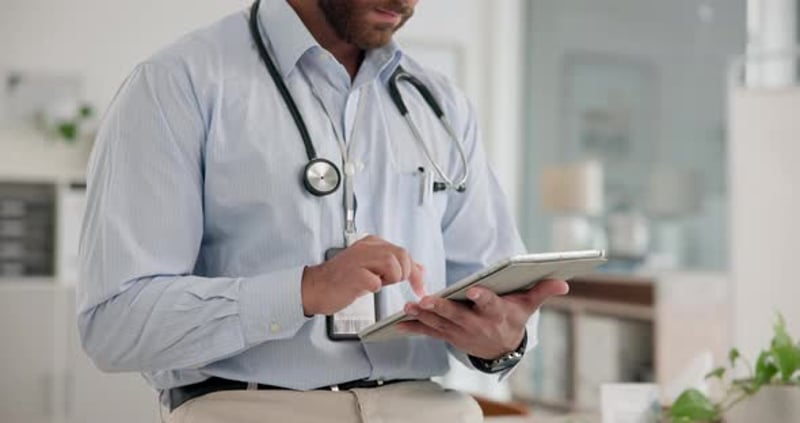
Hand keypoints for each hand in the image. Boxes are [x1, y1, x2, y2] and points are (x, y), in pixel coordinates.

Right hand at [301, 235, 425, 315]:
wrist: (316, 288)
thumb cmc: (342, 280)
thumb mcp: (372, 268)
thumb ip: (395, 266)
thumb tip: (420, 269)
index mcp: (372, 243)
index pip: (403, 252)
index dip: (414, 272)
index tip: (419, 287)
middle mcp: (367, 247)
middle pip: (402, 256)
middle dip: (403, 274)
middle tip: (389, 283)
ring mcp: (359, 259)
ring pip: (393, 266)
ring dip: (389, 280)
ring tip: (374, 283)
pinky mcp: (354, 274)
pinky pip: (377, 282)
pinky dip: (374, 288)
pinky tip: (363, 287)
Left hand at [397, 279, 568, 359]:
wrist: (502, 349)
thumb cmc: (513, 318)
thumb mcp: (529, 306)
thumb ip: (542, 291)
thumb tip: (563, 283)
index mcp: (496, 313)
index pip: (489, 303)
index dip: (481, 297)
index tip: (473, 290)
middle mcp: (476, 324)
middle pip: (457, 315)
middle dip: (441, 308)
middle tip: (426, 301)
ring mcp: (460, 332)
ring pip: (440, 323)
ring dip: (423, 316)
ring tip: (409, 307)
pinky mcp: (448, 335)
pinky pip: (429, 331)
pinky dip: (414, 328)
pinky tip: (398, 323)